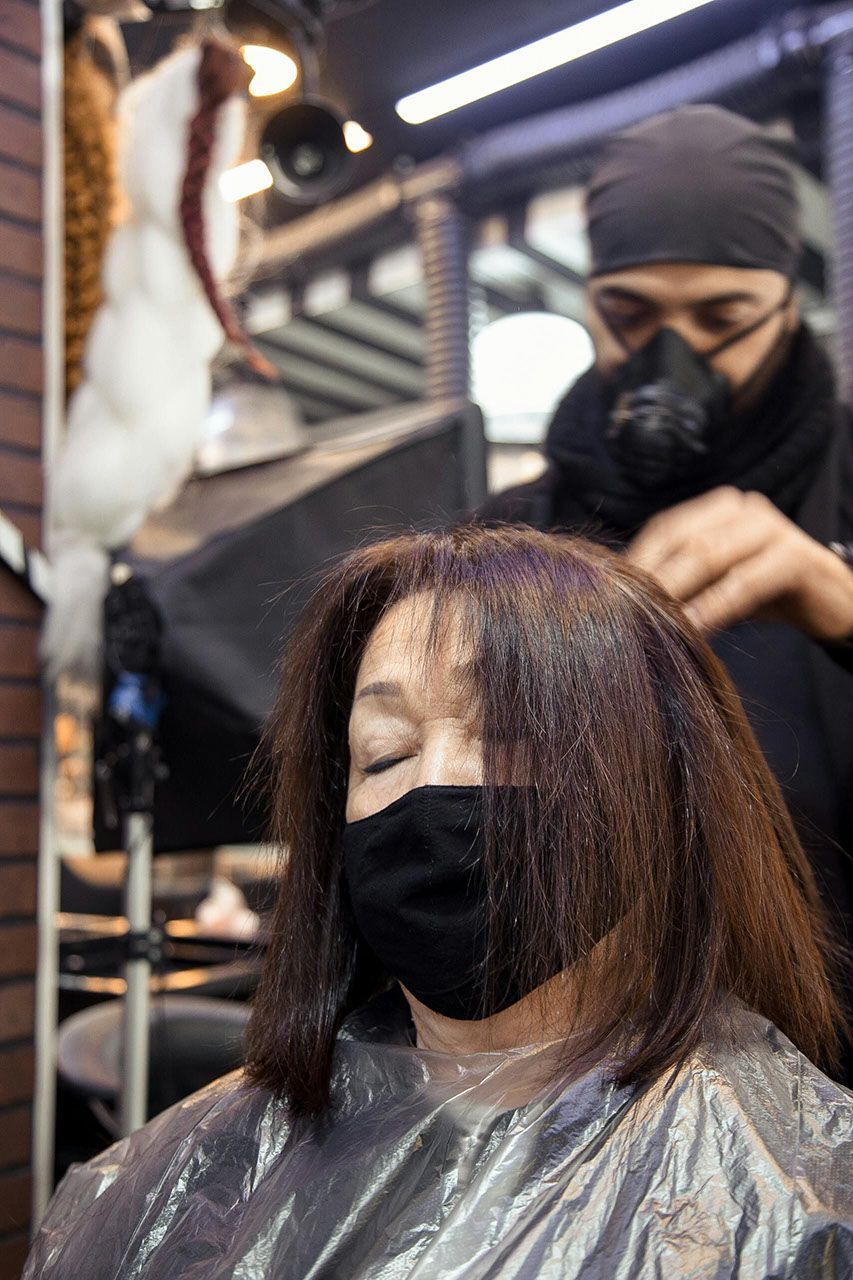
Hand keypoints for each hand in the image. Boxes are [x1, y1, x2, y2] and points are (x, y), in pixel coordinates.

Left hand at [626, 486, 852, 639]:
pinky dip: (715, 607)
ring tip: (652, 621)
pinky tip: (693, 630)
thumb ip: (680, 584)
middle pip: (682, 540)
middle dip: (651, 578)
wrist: (832, 604)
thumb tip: (621, 603)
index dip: (636, 562)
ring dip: (677, 591)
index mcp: (717, 509)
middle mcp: (742, 508)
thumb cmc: (765, 594)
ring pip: (710, 555)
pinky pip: (745, 581)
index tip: (608, 595)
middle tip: (621, 612)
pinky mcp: (795, 555)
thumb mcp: (715, 585)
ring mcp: (771, 527)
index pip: (664, 529)